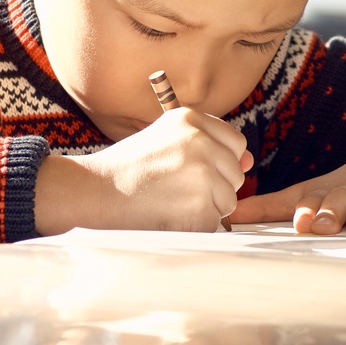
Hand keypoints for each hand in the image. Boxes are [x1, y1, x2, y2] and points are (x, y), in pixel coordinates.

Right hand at [36, 108, 251, 234]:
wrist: (96, 192)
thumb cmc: (128, 168)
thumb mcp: (166, 138)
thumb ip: (208, 145)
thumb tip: (249, 162)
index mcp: (191, 118)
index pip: (235, 143)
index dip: (218, 161)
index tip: (191, 169)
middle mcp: (201, 141)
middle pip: (235, 174)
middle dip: (213, 187)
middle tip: (174, 187)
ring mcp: (203, 173)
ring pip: (228, 201)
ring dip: (205, 207)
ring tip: (170, 201)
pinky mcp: (201, 205)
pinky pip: (216, 223)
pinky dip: (196, 226)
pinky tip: (169, 215)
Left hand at [230, 134, 345, 234]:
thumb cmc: (342, 185)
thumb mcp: (307, 191)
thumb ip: (268, 207)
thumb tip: (227, 216)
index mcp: (324, 193)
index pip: (307, 201)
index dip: (300, 211)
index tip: (295, 222)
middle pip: (337, 201)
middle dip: (328, 213)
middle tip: (318, 226)